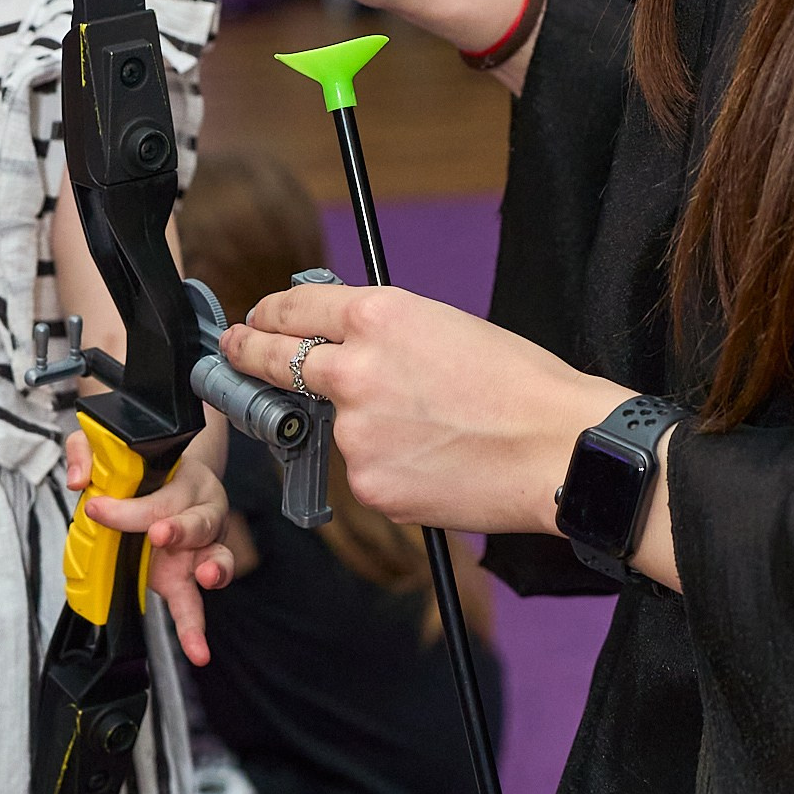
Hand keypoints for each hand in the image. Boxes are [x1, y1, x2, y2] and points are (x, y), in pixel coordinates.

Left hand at [63, 428, 234, 668]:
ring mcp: (200, 548)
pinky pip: (196, 602)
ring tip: (205, 577)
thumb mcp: (113, 444)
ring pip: (217, 558)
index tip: (96, 508)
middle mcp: (201, 513)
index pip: (157, 496)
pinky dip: (195, 627)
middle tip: (158, 534)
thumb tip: (80, 480)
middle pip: (193, 522)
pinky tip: (198, 649)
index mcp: (185, 480)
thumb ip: (90, 451)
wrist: (176, 475)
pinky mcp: (188, 578)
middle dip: (178, 529)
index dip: (126, 507)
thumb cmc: (147, 464)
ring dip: (214, 568)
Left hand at [219, 282, 620, 537]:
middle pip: (272, 361)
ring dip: (352, 427)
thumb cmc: (519, 384)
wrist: (559, 449)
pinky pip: (361, 471)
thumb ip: (379, 334)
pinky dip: (385, 468)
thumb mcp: (443, 325)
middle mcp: (354, 369)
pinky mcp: (368, 484)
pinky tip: (432, 463)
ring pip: (328, 426)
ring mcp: (356, 433)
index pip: (291, 309)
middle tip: (233, 352)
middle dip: (246, 354)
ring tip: (421, 430)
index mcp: (376, 316)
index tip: (255, 321)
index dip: (265, 315)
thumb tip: (336, 344)